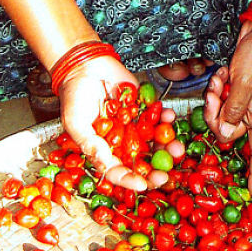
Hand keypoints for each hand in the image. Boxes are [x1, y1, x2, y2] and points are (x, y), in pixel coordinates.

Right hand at [58, 55, 160, 190]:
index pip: (118, 171)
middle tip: (167, 173)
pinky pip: (159, 116)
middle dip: (156, 169)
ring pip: (155, 141)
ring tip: (176, 147)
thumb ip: (91, 145)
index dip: (130, 180)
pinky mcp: (144, 108)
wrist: (85, 66)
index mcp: (104, 150)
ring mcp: (135, 125)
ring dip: (167, 145)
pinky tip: (169, 116)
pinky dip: (166, 118)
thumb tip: (105, 165)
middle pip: (142, 161)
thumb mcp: (76, 124)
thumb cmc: (74, 96)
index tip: (143, 185)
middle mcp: (122, 140)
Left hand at [203, 25, 251, 195]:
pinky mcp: (233, 90)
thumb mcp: (246, 85)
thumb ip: (233, 111)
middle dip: (215, 113)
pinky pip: (218, 98)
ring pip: (218, 114)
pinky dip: (217, 86)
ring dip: (215, 97)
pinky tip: (223, 74)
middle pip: (225, 132)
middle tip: (218, 92)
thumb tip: (223, 132)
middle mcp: (251, 112)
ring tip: (222, 79)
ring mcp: (241, 101)